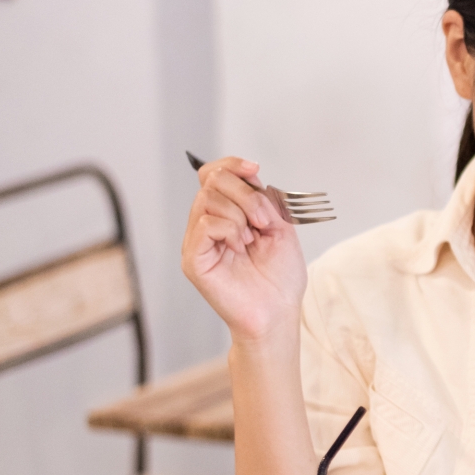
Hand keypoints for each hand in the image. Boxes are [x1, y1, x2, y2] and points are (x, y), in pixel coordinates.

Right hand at [180, 156, 305, 343]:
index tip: (254, 168)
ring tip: (252, 240)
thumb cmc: (280, 276)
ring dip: (241, 214)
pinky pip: (205, 224)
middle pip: (212, 181)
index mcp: (228, 214)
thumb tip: (247, 171)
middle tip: (264, 221)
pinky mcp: (193, 259)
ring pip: (208, 199)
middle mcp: (208, 224)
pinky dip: (229, 229)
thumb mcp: (280, 225)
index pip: (214, 174)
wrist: (279, 310)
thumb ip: (263, 197)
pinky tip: (240, 246)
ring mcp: (198, 241)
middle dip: (245, 194)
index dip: (232, 165)